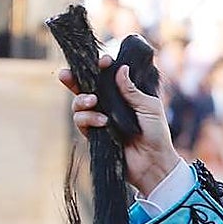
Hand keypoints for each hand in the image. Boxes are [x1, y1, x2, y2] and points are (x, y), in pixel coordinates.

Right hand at [60, 57, 181, 195]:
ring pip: (78, 104)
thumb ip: (132, 90)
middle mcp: (108, 105)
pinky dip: (88, 119)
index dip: (100, 67)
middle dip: (73, 78)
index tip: (103, 61)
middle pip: (85, 87)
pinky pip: (81, 122)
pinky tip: (102, 121)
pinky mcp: (95, 135)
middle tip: (66, 74)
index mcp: (123, 94)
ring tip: (93, 101)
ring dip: (82, 100)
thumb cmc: (156, 134)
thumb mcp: (149, 107)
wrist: (153, 162)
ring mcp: (100, 119)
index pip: (106, 76)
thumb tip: (120, 68)